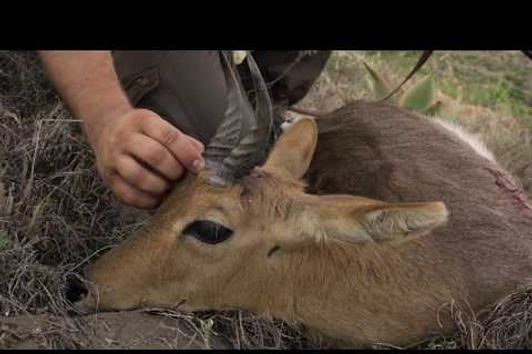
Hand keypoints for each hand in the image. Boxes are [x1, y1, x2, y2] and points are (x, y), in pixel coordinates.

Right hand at [87, 108, 204, 208]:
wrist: (106, 129)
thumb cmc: (143, 131)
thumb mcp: (160, 125)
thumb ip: (181, 139)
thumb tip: (199, 153)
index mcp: (143, 120)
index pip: (168, 136)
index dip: (186, 153)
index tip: (198, 165)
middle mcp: (125, 137)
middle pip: (154, 155)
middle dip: (174, 170)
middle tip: (182, 176)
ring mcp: (113, 157)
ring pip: (138, 176)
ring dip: (160, 187)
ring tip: (170, 188)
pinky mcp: (108, 177)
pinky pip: (127, 194)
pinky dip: (146, 201)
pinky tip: (158, 199)